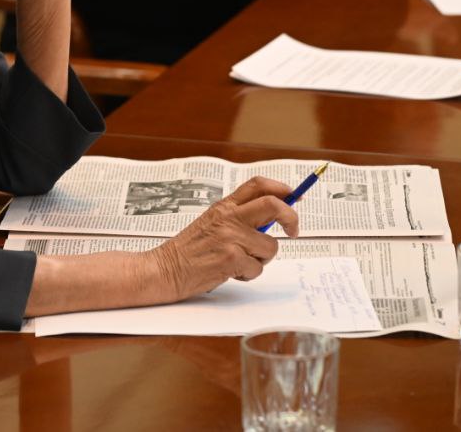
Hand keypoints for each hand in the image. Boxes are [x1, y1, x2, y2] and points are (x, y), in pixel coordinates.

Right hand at [149, 176, 298, 302]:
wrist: (165, 269)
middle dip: (291, 217)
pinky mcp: (231, 258)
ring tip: (240, 263)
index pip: (258, 185)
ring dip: (261, 259)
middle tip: (294, 231)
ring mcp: (230, 237)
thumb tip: (274, 217)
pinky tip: (230, 273)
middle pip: (273, 205)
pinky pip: (258, 268)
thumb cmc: (189, 251)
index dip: (281, 188)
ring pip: (270, 246)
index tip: (295, 197)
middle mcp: (228, 217)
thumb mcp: (212, 223)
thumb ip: (238, 218)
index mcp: (224, 206)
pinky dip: (248, 275)